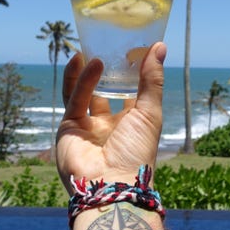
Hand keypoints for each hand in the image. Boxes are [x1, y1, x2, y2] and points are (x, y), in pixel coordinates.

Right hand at [56, 42, 166, 192]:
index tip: (134, 47)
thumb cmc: (137, 152)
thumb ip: (152, 79)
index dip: (132, 71)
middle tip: (107, 45)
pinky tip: (86, 61)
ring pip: (85, 92)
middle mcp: (110, 124)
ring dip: (89, 72)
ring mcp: (88, 126)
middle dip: (105, 70)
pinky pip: (73, 99)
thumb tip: (160, 46)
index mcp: (132, 124)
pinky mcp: (69, 127)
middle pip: (105, 91)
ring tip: (92, 49)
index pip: (132, 92)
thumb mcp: (150, 112)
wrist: (111, 184)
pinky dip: (78, 80)